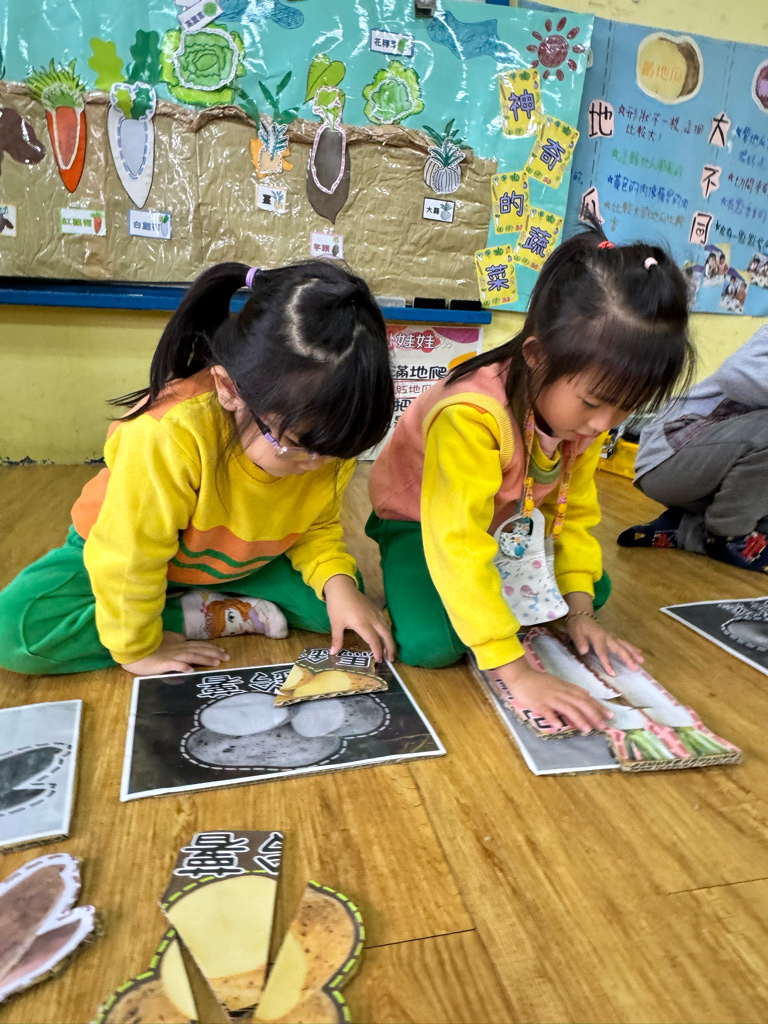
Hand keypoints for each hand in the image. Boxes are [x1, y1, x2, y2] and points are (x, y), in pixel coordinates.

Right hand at [121, 631, 229, 675]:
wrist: (131, 648)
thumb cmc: (146, 646)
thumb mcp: (163, 640)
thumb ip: (174, 640)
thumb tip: (184, 639)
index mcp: (178, 643)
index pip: (198, 645)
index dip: (211, 648)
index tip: (222, 652)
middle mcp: (178, 648)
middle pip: (199, 649)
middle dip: (214, 653)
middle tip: (227, 657)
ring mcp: (171, 655)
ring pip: (191, 656)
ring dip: (204, 658)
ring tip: (217, 662)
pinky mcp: (162, 663)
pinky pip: (173, 665)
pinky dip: (183, 667)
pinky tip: (191, 670)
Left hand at [323, 574, 395, 662]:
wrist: (341, 587)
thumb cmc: (337, 605)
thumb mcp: (335, 623)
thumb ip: (337, 639)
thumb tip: (333, 653)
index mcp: (362, 623)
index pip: (373, 640)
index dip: (378, 651)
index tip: (379, 660)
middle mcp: (372, 619)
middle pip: (385, 635)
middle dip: (390, 647)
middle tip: (391, 659)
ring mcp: (375, 613)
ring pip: (387, 628)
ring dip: (390, 640)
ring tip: (390, 650)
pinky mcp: (375, 608)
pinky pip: (385, 621)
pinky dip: (388, 630)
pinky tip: (386, 635)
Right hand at [493, 656, 609, 733]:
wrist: (520, 675)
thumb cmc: (538, 681)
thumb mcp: (558, 683)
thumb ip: (571, 690)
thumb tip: (587, 694)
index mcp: (566, 687)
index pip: (585, 697)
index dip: (598, 706)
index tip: (610, 716)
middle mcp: (561, 692)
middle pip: (580, 702)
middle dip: (593, 714)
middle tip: (603, 726)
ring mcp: (550, 697)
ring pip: (567, 707)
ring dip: (578, 718)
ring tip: (587, 730)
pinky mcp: (538, 703)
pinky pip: (547, 711)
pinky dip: (553, 718)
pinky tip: (559, 727)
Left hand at [566, 616, 642, 676]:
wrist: (581, 615)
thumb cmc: (577, 626)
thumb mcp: (575, 632)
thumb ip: (579, 641)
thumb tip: (584, 651)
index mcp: (598, 637)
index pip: (603, 652)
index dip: (607, 663)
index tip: (613, 673)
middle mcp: (607, 636)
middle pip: (619, 648)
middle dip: (628, 658)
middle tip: (636, 668)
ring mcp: (611, 637)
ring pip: (624, 645)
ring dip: (633, 653)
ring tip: (642, 661)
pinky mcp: (612, 637)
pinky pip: (624, 643)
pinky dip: (632, 648)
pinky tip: (639, 653)